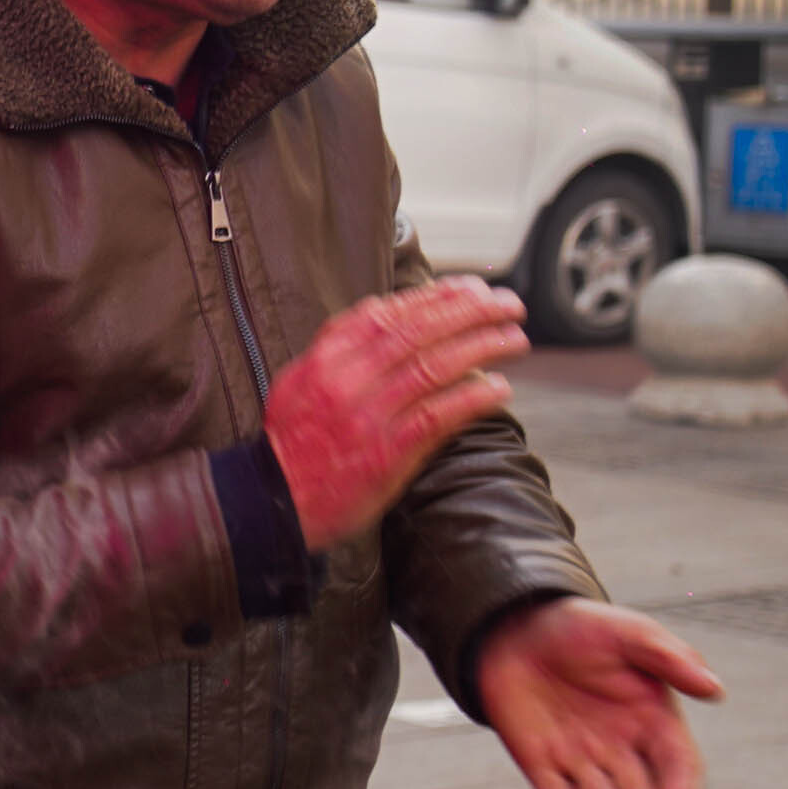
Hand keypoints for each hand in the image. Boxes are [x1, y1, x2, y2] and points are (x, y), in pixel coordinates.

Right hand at [267, 279, 528, 542]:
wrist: (272, 499)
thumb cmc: (293, 441)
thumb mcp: (300, 380)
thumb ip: (340, 348)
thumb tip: (384, 315)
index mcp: (326, 358)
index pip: (389, 313)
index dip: (436, 297)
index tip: (470, 288)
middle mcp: (346, 380)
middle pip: (420, 333)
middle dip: (472, 312)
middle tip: (507, 305)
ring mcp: (368, 416)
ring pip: (435, 368)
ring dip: (483, 349)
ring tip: (515, 339)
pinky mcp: (387, 453)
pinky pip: (439, 417)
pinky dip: (473, 399)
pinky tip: (499, 388)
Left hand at [471, 597, 720, 788]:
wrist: (518, 628)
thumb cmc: (584, 629)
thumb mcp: (630, 633)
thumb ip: (670, 659)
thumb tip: (716, 689)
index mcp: (655, 722)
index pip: (677, 763)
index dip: (680, 786)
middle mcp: (624, 750)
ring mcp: (583, 760)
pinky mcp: (542, 765)